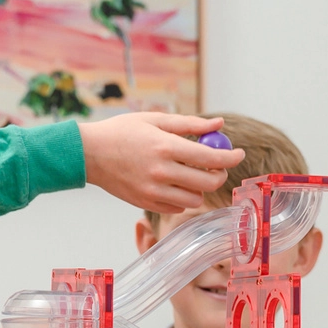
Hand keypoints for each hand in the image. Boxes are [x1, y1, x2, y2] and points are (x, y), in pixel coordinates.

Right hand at [78, 113, 241, 213]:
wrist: (89, 154)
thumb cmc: (122, 132)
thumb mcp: (155, 120)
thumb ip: (190, 124)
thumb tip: (219, 125)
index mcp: (165, 147)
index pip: (211, 158)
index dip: (231, 157)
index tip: (238, 154)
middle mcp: (161, 172)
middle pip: (208, 182)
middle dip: (219, 174)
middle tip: (217, 166)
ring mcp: (153, 191)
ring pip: (195, 199)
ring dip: (200, 188)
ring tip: (192, 174)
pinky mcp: (146, 203)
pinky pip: (177, 207)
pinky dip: (183, 197)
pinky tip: (175, 184)